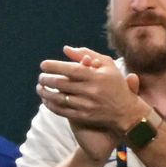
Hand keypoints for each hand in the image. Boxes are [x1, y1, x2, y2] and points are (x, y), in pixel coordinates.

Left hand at [37, 46, 141, 161]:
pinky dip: (50, 105)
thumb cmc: (115, 84)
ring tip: (40, 87)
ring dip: (45, 92)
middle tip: (41, 76)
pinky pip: (62, 111)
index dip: (54, 67)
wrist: (126, 112)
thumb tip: (66, 49)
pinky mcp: (83, 117)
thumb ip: (86, 54)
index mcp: (97, 76)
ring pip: (59, 98)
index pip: (71, 70)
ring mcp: (87, 105)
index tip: (43, 65)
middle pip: (62, 84)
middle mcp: (91, 91)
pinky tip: (46, 99)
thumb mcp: (107, 65)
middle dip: (47, 79)